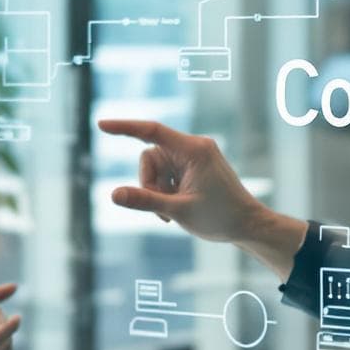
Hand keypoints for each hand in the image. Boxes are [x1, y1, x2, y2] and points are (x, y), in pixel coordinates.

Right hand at [99, 119, 307, 270]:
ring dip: (157, 191)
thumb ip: (145, 201)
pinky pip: (167, 173)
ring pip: (156, 167)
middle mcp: (194, 147)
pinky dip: (165, 191)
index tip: (101, 125)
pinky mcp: (194, 166)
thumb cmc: (219, 217)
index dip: (125, 127)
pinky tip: (177, 209)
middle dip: (149, 183)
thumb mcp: (178, 210)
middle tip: (162, 210)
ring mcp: (194, 156)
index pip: (152, 131)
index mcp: (194, 150)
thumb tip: (114, 194)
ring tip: (171, 213)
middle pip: (150, 156)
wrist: (248, 225)